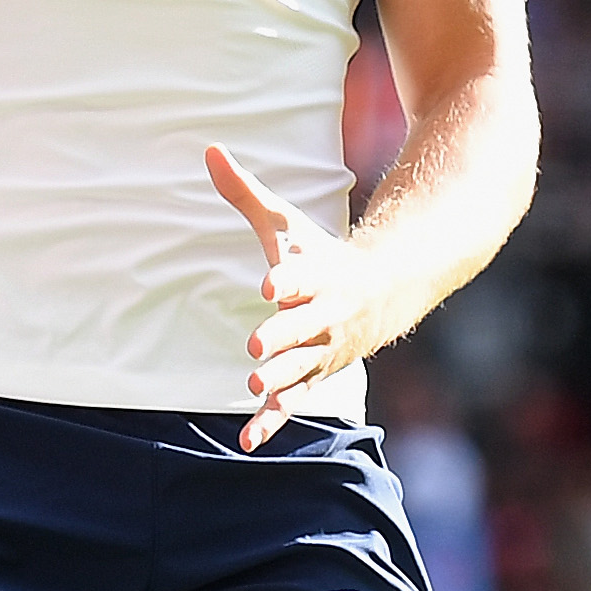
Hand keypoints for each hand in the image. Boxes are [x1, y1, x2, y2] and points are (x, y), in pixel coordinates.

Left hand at [207, 145, 369, 449]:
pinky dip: (272, 421)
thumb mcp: (286, 224)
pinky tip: (246, 441)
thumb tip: (208, 149)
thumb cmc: (321, 256)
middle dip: (280, 336)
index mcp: (317, 276)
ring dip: (277, 381)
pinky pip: (294, 401)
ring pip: (299, 368)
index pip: (302, 277)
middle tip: (253, 346)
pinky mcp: (314, 374)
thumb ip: (245, 193)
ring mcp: (322, 349)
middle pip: (301, 327)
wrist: (382, 293)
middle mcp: (323, 315)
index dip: (289, 280)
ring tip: (250, 390)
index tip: (271, 285)